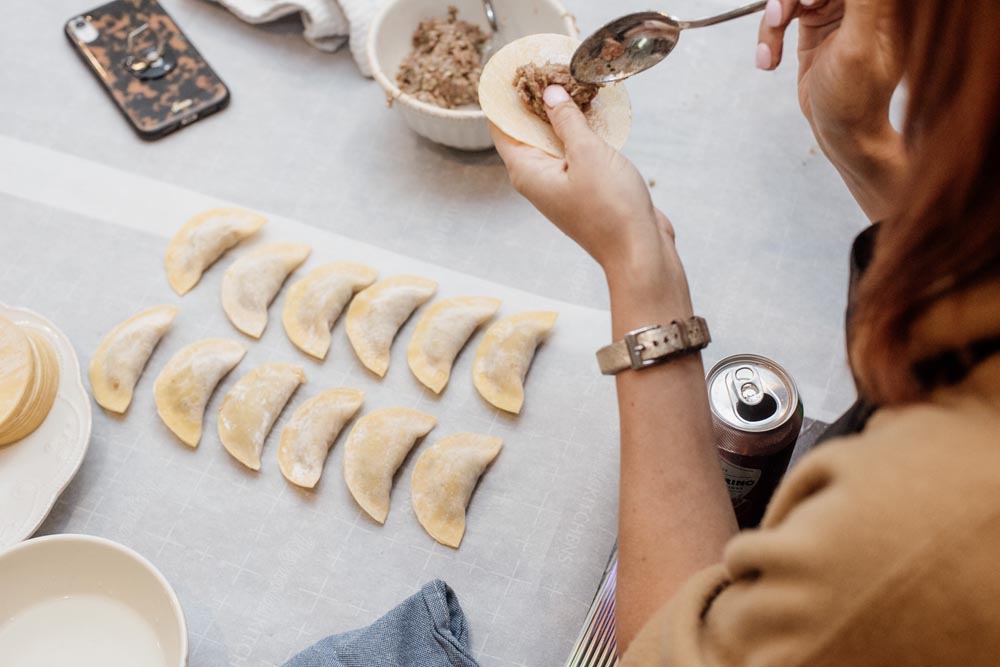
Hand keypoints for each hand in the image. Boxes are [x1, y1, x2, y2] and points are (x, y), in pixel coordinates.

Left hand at [489, 86, 677, 282]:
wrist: (639, 252)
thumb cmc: (611, 209)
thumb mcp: (588, 154)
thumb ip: (567, 121)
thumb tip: (550, 95)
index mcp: (527, 172)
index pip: (503, 128)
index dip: (505, 99)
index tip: (514, 73)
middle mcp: (538, 180)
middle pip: (527, 133)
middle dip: (535, 103)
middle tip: (549, 70)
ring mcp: (560, 187)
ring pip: (553, 142)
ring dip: (562, 117)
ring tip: (571, 85)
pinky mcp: (583, 190)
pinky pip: (573, 154)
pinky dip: (579, 134)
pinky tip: (592, 116)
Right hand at [757, 0, 907, 219]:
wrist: (841, 132)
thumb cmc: (855, 99)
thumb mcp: (856, 48)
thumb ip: (861, 3)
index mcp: (883, 4)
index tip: (806, 2)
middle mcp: (863, 3)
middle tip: (778, 18)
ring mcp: (838, 10)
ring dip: (775, 16)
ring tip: (770, 47)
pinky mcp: (815, 24)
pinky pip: (784, 14)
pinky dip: (770, 35)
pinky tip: (768, 61)